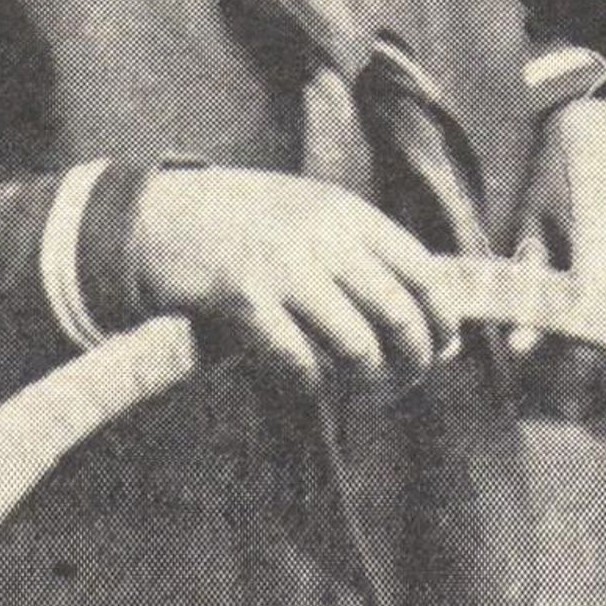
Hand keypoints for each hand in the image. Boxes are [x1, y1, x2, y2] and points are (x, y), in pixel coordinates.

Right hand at [124, 166, 452, 384]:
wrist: (162, 214)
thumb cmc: (249, 225)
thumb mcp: (314, 218)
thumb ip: (366, 261)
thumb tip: (430, 323)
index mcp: (349, 213)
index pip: (425, 271)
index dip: (443, 318)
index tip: (443, 347)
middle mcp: (324, 236)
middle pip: (397, 314)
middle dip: (414, 359)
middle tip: (409, 381)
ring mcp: (283, 267)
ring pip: (355, 345)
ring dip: (370, 381)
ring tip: (370, 392)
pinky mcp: (242, 300)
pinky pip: (298, 360)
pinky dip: (315, 383)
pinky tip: (315, 385)